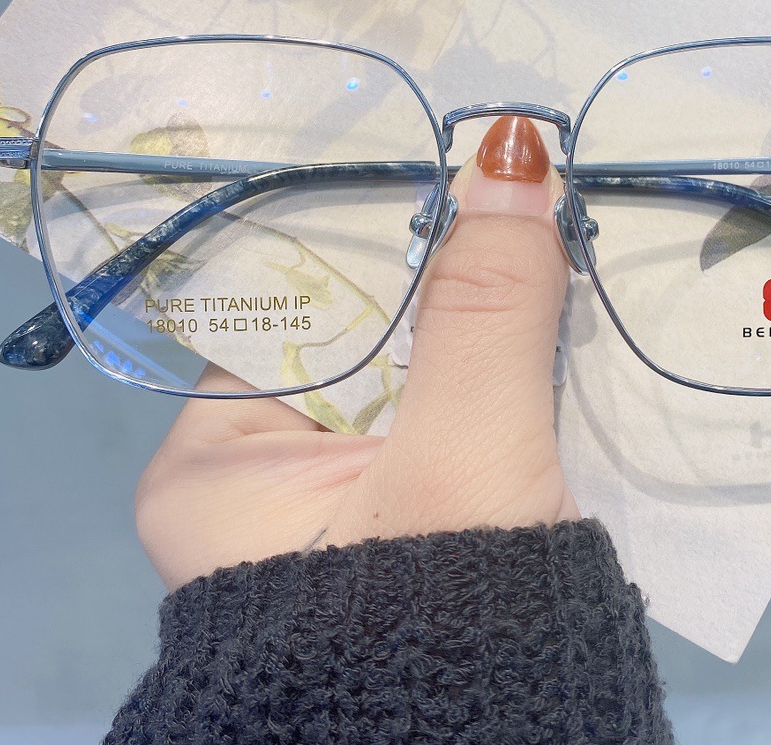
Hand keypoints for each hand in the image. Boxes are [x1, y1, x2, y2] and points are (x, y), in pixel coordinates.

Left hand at [135, 116, 578, 590]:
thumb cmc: (441, 618)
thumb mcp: (463, 456)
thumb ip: (486, 309)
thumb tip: (507, 152)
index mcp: (219, 457)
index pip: (285, 300)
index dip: (373, 230)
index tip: (448, 167)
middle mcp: (262, 476)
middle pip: (359, 330)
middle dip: (441, 271)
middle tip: (516, 190)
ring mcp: (337, 499)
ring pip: (413, 368)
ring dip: (481, 318)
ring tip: (543, 232)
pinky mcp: (407, 515)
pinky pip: (450, 412)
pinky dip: (499, 372)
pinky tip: (551, 320)